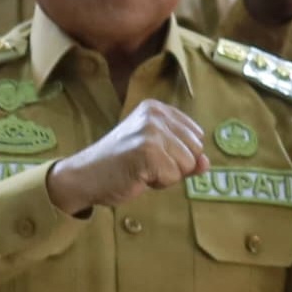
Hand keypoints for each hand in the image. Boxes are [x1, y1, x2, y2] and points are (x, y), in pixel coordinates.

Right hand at [46, 99, 210, 212]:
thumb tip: (206, 163)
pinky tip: (138, 175)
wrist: (84, 176)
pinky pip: (173, 176)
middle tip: (145, 165)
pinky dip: (158, 183)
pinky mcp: (148, 150)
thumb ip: (184, 155)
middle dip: (175, 166)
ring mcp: (151, 130)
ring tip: (141, 169)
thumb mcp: (156, 153)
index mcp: (157, 108)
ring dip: (167, 176)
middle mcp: (155, 114)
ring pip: (187, 164)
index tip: (151, 155)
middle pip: (195, 149)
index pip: (196, 135)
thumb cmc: (120, 166)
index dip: (179, 154)